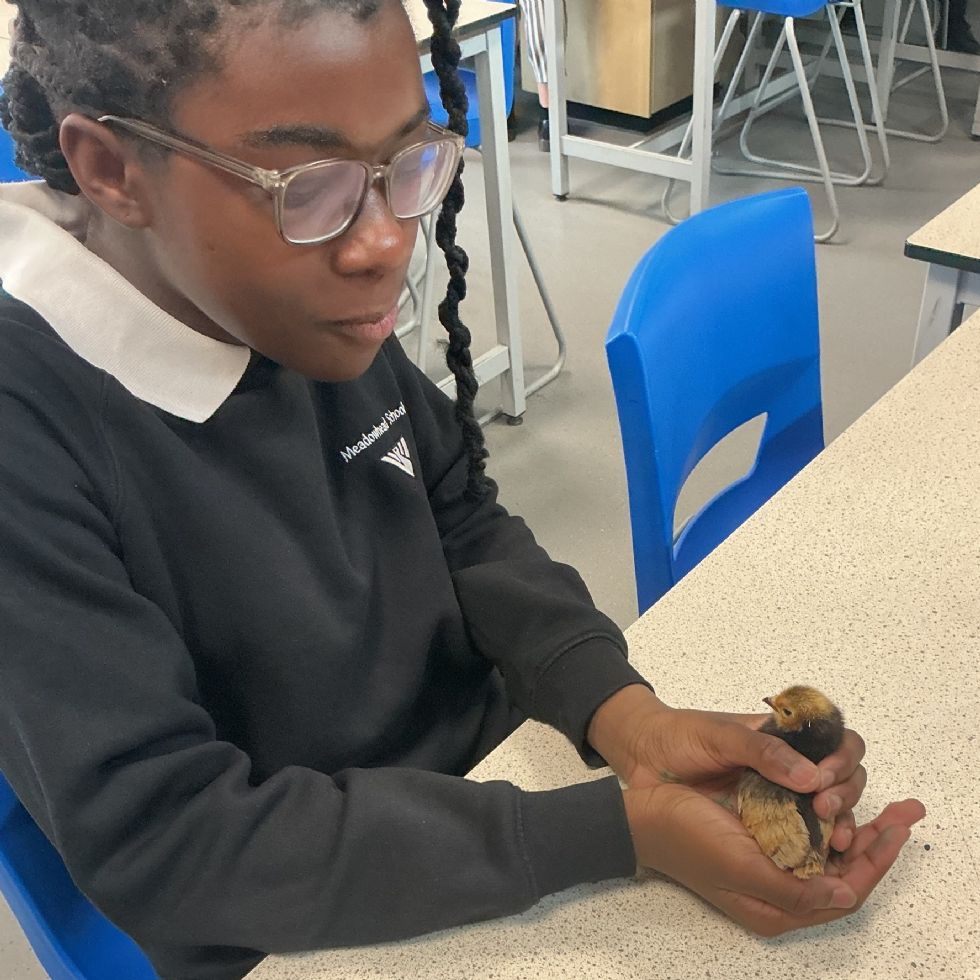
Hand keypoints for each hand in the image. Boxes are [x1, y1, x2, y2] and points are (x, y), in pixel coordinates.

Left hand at [589, 686, 865, 849]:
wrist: (644, 756)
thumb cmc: (679, 735)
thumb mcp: (719, 735)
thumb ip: (762, 750)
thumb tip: (812, 776)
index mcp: (784, 736)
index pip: (838, 742)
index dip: (843, 758)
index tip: (825, 775)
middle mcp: (789, 766)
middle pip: (845, 777)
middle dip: (846, 792)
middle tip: (824, 806)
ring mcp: (779, 796)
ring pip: (834, 809)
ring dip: (844, 822)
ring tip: (834, 837)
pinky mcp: (766, 823)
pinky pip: (805, 834)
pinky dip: (820, 844)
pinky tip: (823, 855)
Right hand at [623, 787, 924, 935]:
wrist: (644, 812)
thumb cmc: (686, 837)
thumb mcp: (740, 866)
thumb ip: (793, 887)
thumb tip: (844, 893)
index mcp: (778, 906)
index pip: (847, 891)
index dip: (877, 860)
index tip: (899, 827)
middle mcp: (781, 889)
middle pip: (846, 871)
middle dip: (877, 840)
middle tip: (907, 810)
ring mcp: (773, 861)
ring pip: (832, 850)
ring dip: (856, 824)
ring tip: (876, 803)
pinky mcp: (763, 836)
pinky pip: (810, 830)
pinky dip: (831, 813)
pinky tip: (840, 794)